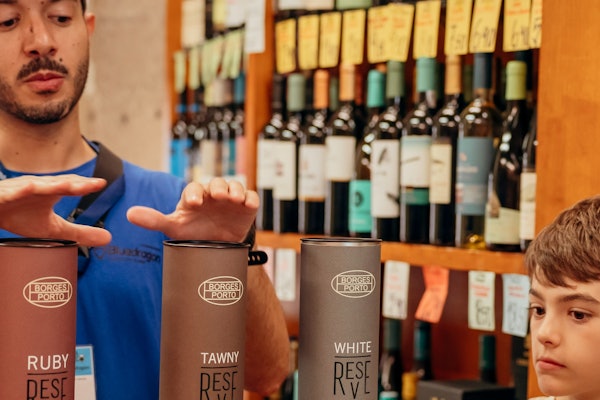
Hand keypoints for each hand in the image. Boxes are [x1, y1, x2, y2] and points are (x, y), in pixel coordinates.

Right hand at [0, 175, 111, 246]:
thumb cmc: (20, 215)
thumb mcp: (52, 228)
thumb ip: (79, 232)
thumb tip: (108, 238)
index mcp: (49, 192)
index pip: (70, 187)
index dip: (85, 185)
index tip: (102, 184)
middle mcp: (35, 187)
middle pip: (55, 184)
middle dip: (72, 183)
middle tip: (91, 184)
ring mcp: (16, 190)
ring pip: (32, 185)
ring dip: (47, 185)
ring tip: (64, 185)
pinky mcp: (0, 196)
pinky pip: (7, 193)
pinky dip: (16, 191)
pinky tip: (26, 188)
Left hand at [126, 178, 258, 241]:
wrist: (217, 246)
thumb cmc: (193, 233)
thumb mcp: (174, 227)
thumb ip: (153, 220)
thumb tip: (129, 214)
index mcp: (195, 196)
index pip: (194, 189)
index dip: (195, 193)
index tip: (195, 203)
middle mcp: (213, 195)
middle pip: (217, 183)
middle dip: (218, 188)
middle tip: (219, 197)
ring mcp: (231, 199)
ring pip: (235, 187)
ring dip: (235, 191)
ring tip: (233, 200)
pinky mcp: (246, 207)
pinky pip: (251, 198)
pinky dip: (250, 199)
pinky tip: (247, 205)